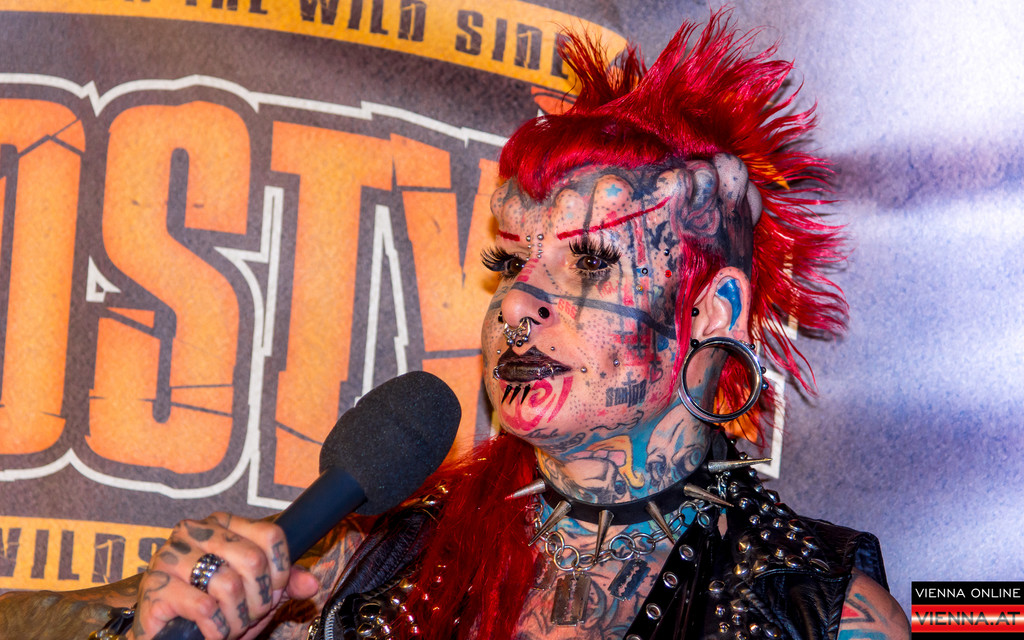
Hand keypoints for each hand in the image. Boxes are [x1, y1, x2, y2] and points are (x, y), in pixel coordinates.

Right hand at [128, 513, 318, 639]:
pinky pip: (204, 608)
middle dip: (260, 599)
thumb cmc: (213, 604)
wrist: (167, 630)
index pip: (271, 536)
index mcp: (223, 523)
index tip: (274, 592)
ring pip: (229, 585)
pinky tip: (213, 633)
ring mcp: (172, 555)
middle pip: (253, 561)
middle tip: (251, 615)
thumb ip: (285, 583)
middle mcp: (196, 531)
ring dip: (237, 618)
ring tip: (231, 626)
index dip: (281, 571)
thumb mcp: (255, 591)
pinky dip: (217, 629)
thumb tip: (312, 584)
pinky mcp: (155, 586)